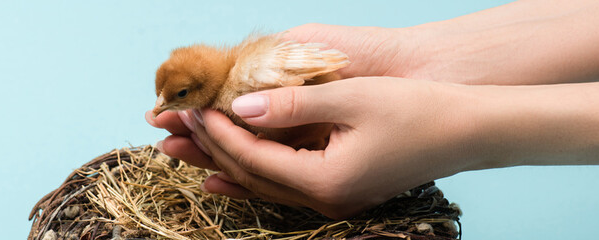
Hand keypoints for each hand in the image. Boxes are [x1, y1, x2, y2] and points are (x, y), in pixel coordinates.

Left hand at [187, 77, 485, 218]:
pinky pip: (280, 186)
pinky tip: (223, 174)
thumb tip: (241, 106)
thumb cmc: (417, 111)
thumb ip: (292, 105)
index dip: (218, 132)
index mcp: (325, 181)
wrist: (467, 131)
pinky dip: (249, 175)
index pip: (253, 157)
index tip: (192, 108)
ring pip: (262, 184)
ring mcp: (331, 200)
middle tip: (175, 123)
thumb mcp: (351, 99)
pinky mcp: (337, 191)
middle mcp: (324, 200)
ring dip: (222, 162)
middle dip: (210, 148)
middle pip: (250, 175)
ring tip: (185, 149)